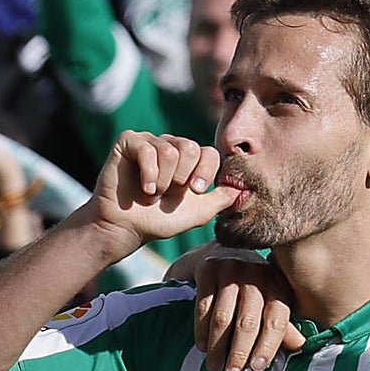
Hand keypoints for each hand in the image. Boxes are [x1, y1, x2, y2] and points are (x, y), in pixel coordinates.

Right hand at [94, 131, 238, 254]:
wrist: (125, 228)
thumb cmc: (158, 221)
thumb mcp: (197, 212)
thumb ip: (221, 199)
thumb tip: (244, 190)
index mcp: (189, 161)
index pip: (210, 152)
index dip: (205, 172)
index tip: (194, 190)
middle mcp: (171, 148)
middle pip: (191, 147)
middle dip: (182, 176)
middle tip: (169, 193)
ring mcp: (149, 142)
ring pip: (170, 150)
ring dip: (163, 180)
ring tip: (153, 194)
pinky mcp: (128, 142)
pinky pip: (147, 148)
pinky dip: (148, 173)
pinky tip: (144, 189)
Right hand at [194, 253, 304, 370]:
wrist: (220, 252)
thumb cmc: (250, 288)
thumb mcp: (270, 302)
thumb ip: (282, 325)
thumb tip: (300, 346)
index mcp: (278, 285)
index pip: (276, 319)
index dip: (268, 346)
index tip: (257, 368)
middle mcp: (257, 274)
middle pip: (248, 322)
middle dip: (239, 353)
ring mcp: (231, 269)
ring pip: (223, 317)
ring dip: (217, 347)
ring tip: (214, 367)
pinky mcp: (208, 269)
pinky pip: (203, 307)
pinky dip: (201, 330)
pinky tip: (201, 347)